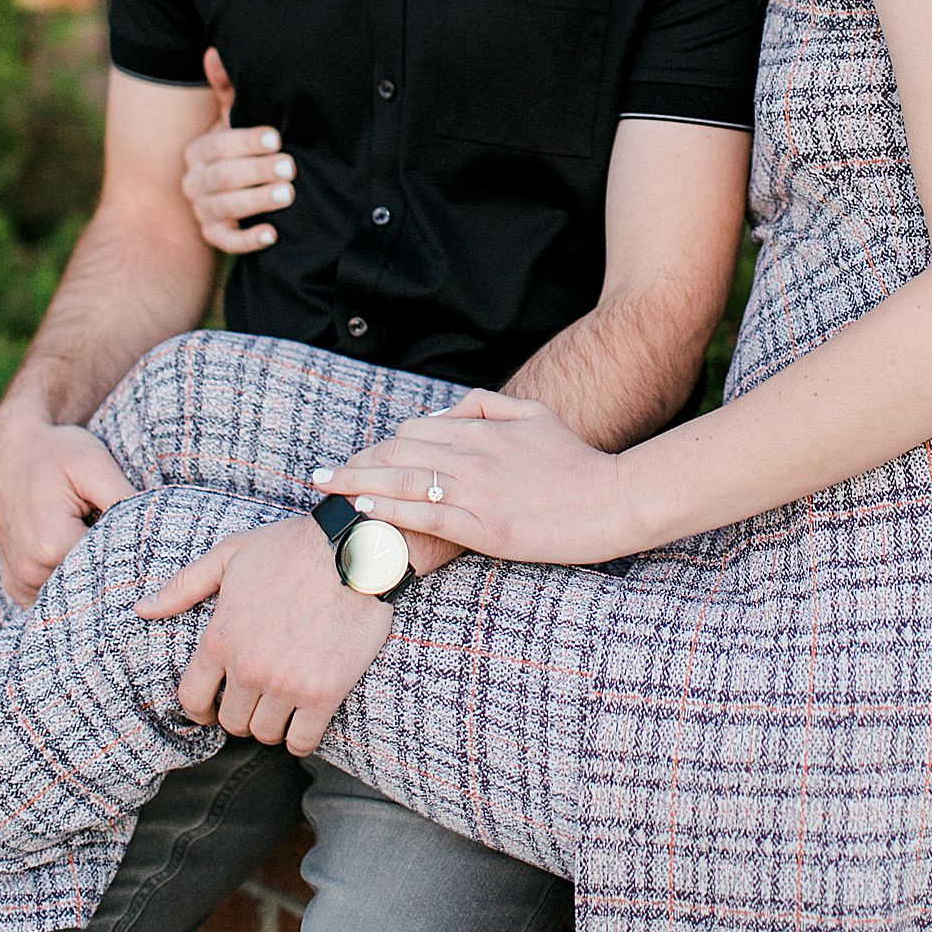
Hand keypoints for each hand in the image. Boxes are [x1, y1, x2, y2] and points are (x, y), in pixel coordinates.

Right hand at [0, 415, 137, 606]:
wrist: (13, 449)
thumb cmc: (56, 452)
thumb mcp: (95, 464)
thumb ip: (123, 499)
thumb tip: (158, 528)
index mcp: (53, 546)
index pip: (110, 570)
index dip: (135, 557)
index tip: (151, 544)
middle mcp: (31, 572)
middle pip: (91, 586)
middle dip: (115, 571)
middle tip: (133, 546)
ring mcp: (19, 582)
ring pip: (73, 594)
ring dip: (92, 579)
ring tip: (106, 547)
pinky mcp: (15, 583)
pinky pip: (51, 596)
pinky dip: (70, 584)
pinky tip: (83, 558)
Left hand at [136, 515, 393, 756]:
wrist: (356, 550)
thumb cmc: (292, 547)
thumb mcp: (231, 554)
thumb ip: (184, 585)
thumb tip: (142, 609)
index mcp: (220, 638)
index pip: (192, 699)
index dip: (201, 709)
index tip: (214, 707)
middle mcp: (248, 667)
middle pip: (231, 722)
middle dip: (241, 712)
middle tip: (257, 698)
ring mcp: (286, 683)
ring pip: (265, 734)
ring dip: (271, 724)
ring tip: (282, 704)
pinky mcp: (324, 693)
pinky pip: (302, 741)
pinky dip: (301, 738)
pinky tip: (306, 721)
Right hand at [180, 47, 294, 254]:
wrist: (230, 192)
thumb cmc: (238, 148)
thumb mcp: (233, 119)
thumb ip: (227, 91)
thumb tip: (214, 52)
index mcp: (199, 149)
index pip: (217, 145)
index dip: (246, 141)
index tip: (276, 137)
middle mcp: (195, 180)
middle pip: (220, 177)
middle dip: (256, 171)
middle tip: (290, 167)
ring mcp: (203, 210)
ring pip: (223, 208)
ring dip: (256, 202)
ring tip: (286, 194)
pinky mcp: (215, 236)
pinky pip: (227, 242)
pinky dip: (249, 240)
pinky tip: (272, 234)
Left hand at [312, 392, 631, 566]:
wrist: (610, 500)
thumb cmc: (576, 461)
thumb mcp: (535, 415)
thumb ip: (490, 405)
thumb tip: (452, 406)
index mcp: (480, 429)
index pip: (412, 431)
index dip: (379, 446)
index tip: (357, 461)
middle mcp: (471, 455)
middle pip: (396, 453)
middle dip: (354, 464)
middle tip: (321, 477)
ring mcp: (475, 491)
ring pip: (401, 482)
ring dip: (355, 484)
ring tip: (324, 489)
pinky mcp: (482, 527)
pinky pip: (424, 516)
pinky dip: (388, 511)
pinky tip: (363, 510)